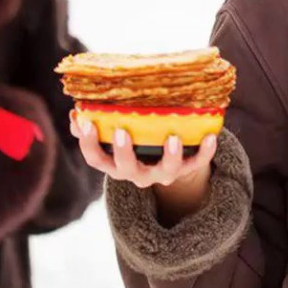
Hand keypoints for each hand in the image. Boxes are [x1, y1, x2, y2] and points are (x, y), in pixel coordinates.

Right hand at [70, 113, 216, 224]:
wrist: (168, 163)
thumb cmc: (136, 142)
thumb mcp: (115, 138)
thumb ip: (95, 127)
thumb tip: (76, 113)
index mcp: (116, 164)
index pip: (96, 160)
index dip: (88, 144)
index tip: (85, 123)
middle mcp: (137, 174)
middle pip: (126, 169)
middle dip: (123, 151)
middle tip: (121, 131)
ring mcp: (161, 174)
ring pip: (166, 171)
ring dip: (169, 155)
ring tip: (174, 137)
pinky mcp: (184, 170)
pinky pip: (196, 164)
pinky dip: (205, 152)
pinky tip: (211, 136)